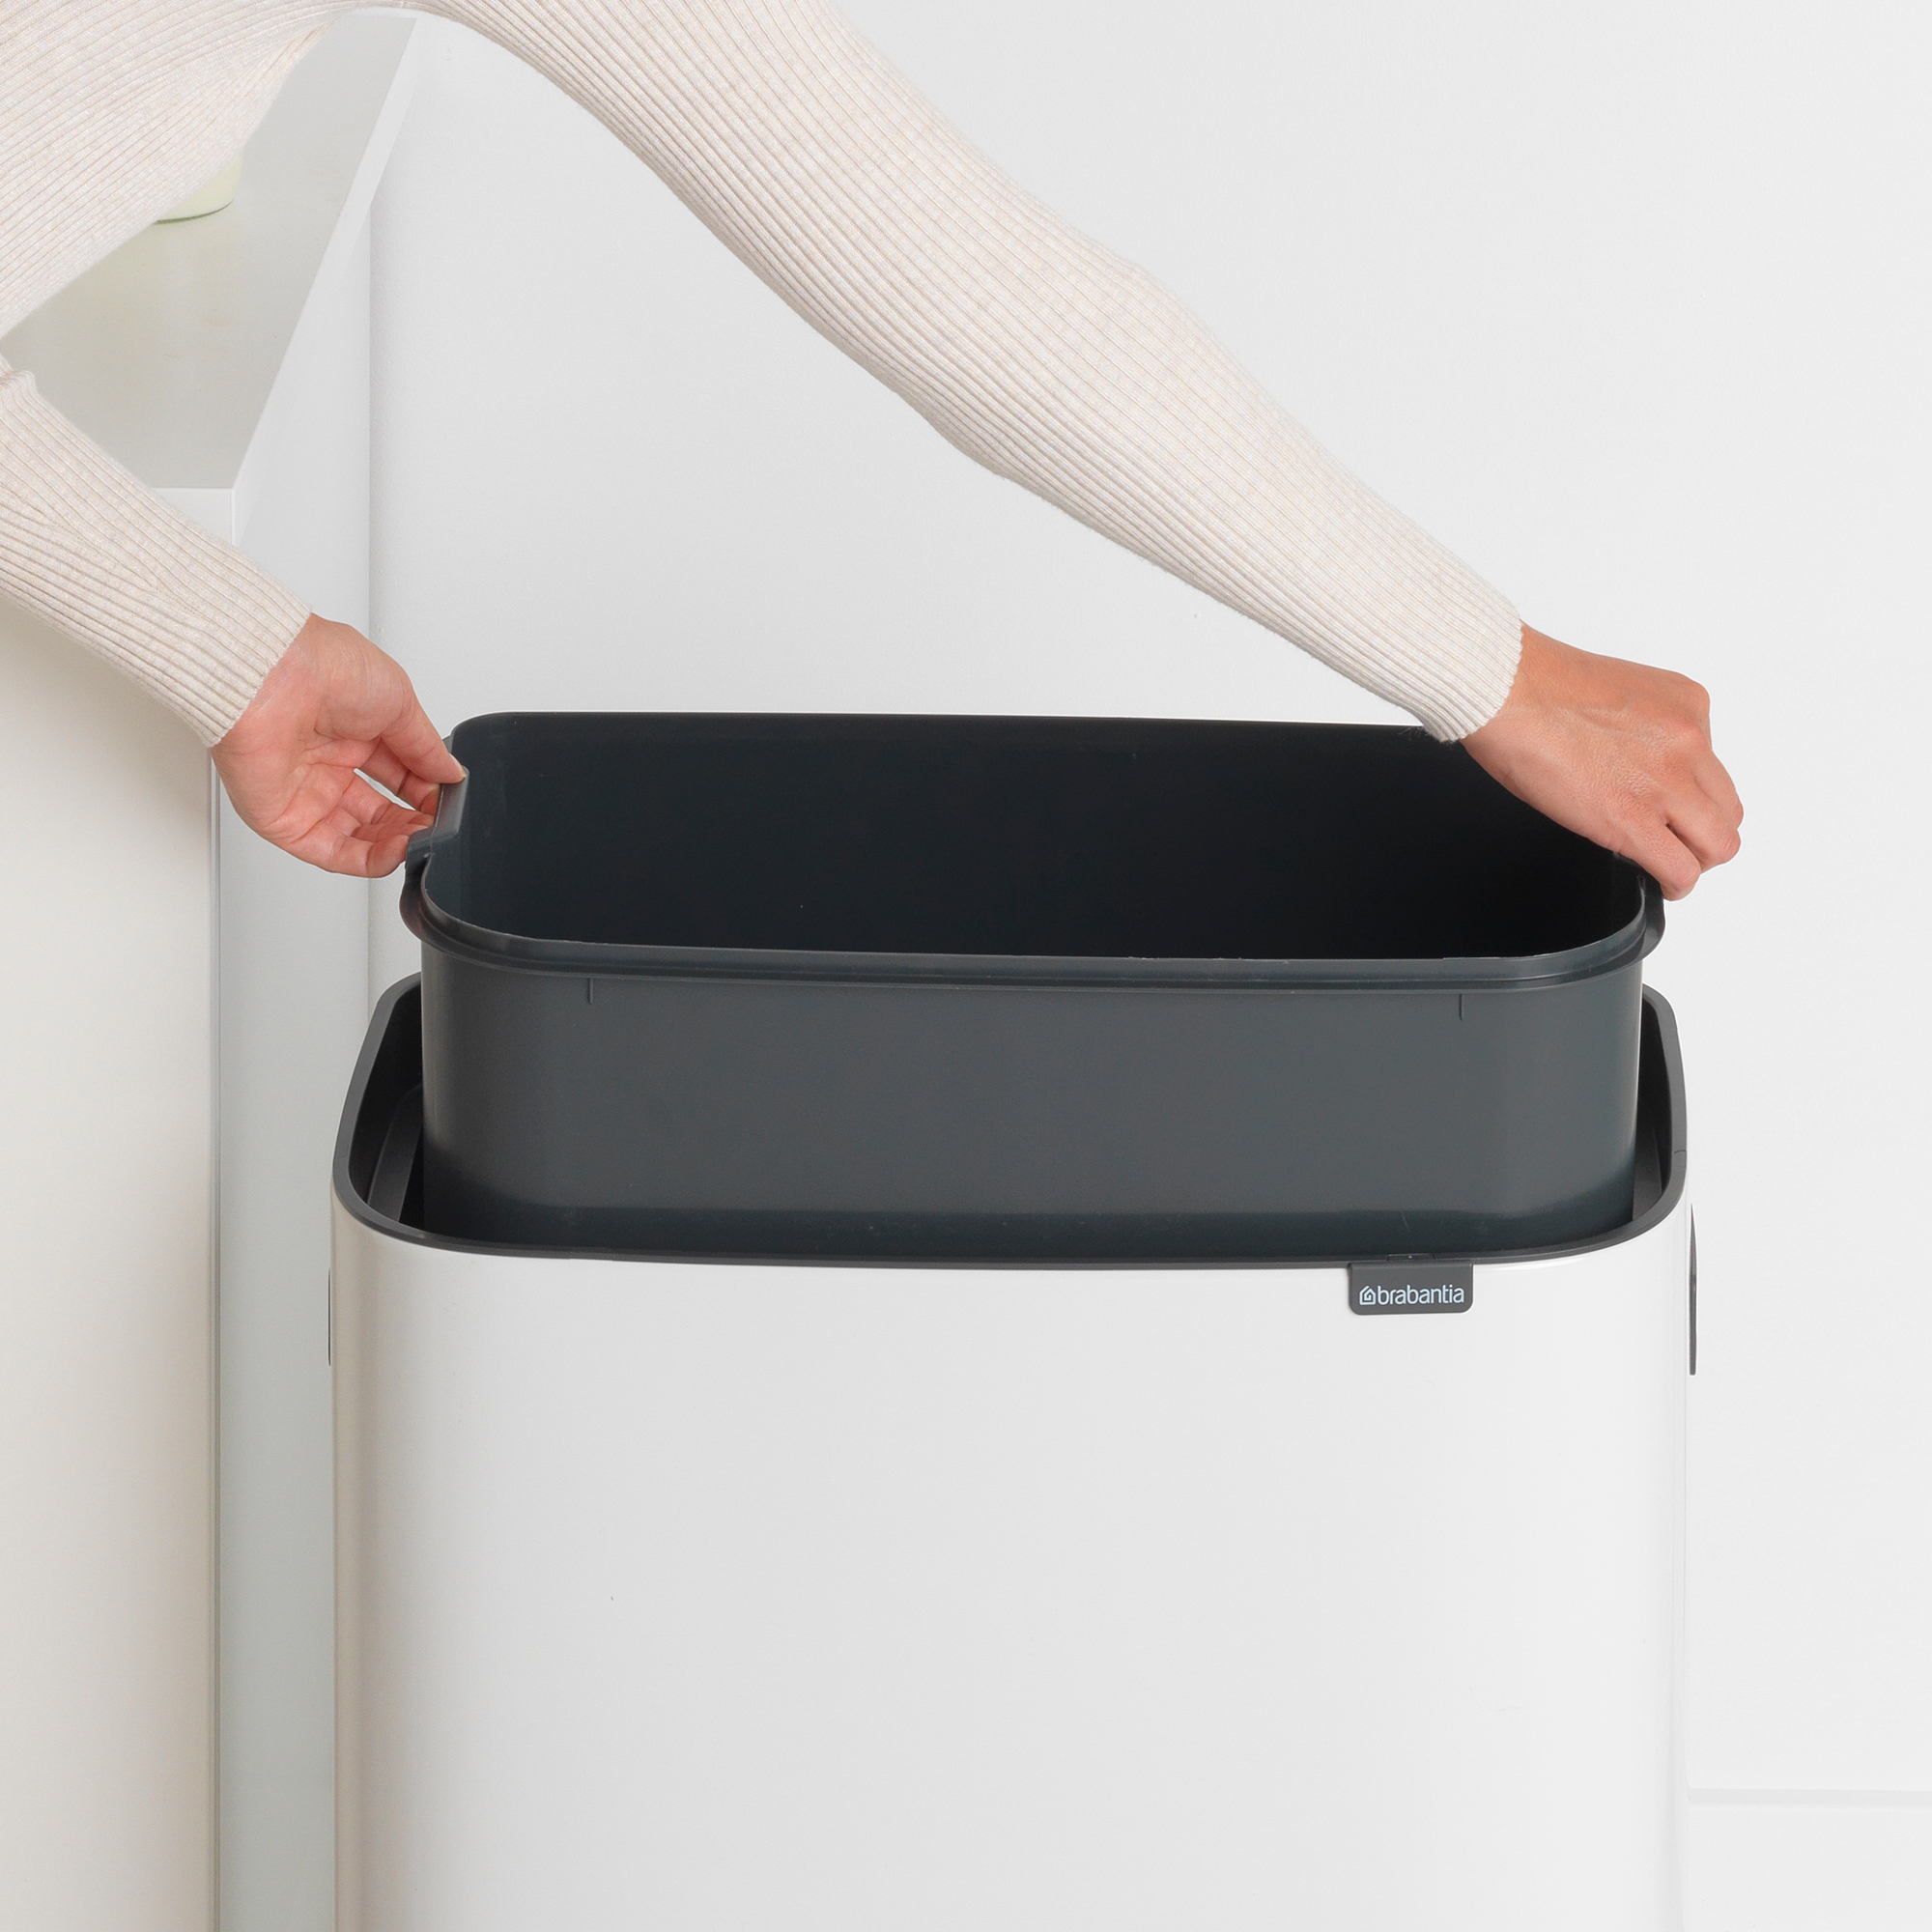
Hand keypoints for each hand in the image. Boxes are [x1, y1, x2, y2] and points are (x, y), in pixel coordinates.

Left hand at [211, 613, 462, 876]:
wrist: (271, 674)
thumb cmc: (322, 667)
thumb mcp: (401, 701)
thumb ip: (427, 747)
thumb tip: (450, 774)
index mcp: (353, 729)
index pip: (399, 775)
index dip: (426, 792)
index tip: (449, 800)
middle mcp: (326, 760)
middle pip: (379, 809)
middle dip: (414, 821)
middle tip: (437, 824)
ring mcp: (304, 791)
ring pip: (357, 835)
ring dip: (395, 843)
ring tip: (421, 839)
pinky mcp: (282, 818)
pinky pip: (329, 850)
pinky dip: (367, 859)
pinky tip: (396, 851)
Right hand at [1462, 625, 1742, 899]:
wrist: (1508, 691)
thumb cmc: (1536, 686)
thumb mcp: (1616, 696)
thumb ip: (1641, 731)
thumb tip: (1629, 763)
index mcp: (1686, 705)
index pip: (1713, 768)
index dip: (1692, 797)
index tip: (1670, 806)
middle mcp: (1689, 742)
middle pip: (1726, 810)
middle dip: (1704, 833)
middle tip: (1677, 842)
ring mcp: (1667, 783)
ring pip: (1718, 844)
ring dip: (1696, 860)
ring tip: (1670, 866)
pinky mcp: (1635, 820)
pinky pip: (1681, 869)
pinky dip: (1676, 884)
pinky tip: (1661, 883)